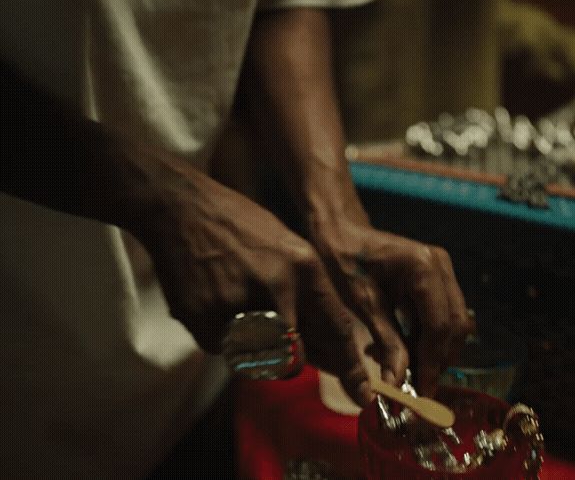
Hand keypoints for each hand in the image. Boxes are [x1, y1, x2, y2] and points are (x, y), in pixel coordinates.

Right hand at [133, 167, 372, 404]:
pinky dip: (219, 333)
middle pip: (293, 358)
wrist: (181, 210)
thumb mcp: (287, 249)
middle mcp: (276, 287)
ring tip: (234, 302)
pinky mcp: (204, 318)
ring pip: (254, 359)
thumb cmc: (239, 228)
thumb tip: (325, 348)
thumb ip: (307, 297)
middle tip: (275, 342)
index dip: (350, 366)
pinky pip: (221, 348)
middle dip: (287, 360)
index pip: (336, 328)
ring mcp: (238, 304)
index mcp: (302, 266)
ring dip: (248, 345)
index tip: (362, 395)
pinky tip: (213, 297)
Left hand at [309, 217, 474, 396]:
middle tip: (416, 386)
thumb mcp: (362, 304)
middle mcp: (441, 265)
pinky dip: (427, 335)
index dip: (432, 361)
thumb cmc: (344, 261)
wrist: (340, 232)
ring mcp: (442, 268)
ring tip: (404, 368)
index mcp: (423, 267)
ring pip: (453, 321)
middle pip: (454, 325)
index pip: (439, 325)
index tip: (420, 390)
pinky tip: (403, 347)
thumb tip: (396, 382)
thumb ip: (385, 342)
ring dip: (434, 349)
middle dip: (438, 358)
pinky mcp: (437, 276)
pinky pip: (442, 313)